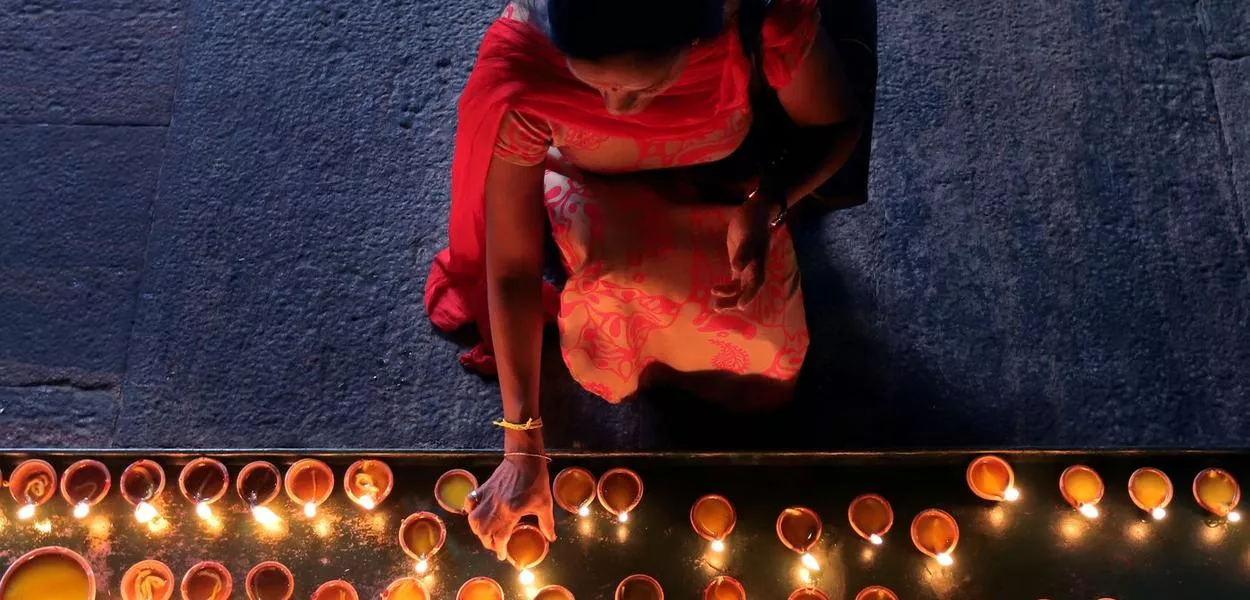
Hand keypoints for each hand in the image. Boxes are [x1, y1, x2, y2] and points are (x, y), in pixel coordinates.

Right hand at [465, 455, 555, 558]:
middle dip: (488, 542)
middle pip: (484, 532)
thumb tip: (551, 538)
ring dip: (478, 530)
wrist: (525, 458)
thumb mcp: (545, 503)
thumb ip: (547, 523)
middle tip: (496, 545)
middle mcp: (496, 507)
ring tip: (485, 533)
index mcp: (511, 512)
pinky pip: (470, 502)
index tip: (502, 556)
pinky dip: (470, 510)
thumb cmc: (536, 480)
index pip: (501, 537)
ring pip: (474, 520)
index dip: (500, 550)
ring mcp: (488, 497)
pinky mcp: (484, 488)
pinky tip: (476, 514)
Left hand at [713, 194, 772, 309]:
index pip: (756, 283)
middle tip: (718, 307)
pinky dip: (726, 288)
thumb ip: (744, 253)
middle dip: (734, 300)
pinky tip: (715, 291)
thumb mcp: (748, 236)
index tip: (740, 306)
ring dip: (729, 297)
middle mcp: (754, 269)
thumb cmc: (752, 224)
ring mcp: (746, 267)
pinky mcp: (738, 264)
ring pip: (739, 288)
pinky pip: (734, 281)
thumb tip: (736, 269)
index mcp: (759, 264)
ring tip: (715, 304)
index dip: (749, 296)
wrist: (754, 214)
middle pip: (746, 290)